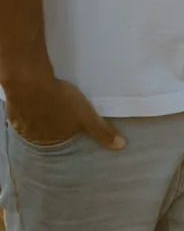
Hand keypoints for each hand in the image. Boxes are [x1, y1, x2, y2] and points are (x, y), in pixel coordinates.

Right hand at [5, 75, 124, 149]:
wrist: (31, 84)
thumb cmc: (60, 102)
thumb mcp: (86, 116)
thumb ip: (102, 131)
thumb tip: (120, 146)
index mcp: (51, 141)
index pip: (60, 143)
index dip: (66, 134)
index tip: (68, 127)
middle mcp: (34, 138)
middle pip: (45, 134)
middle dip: (52, 126)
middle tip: (58, 114)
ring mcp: (22, 125)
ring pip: (33, 123)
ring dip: (40, 116)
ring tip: (48, 105)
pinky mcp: (14, 110)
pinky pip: (22, 112)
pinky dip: (29, 107)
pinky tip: (34, 98)